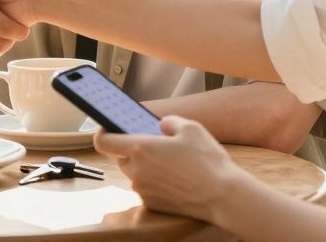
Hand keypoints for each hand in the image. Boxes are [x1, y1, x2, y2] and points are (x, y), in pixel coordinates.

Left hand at [92, 117, 242, 223]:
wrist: (223, 196)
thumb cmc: (207, 161)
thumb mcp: (191, 128)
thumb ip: (169, 122)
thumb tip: (161, 126)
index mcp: (140, 148)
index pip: (103, 142)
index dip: (102, 133)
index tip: (106, 128)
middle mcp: (136, 171)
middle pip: (121, 157)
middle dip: (132, 149)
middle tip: (152, 145)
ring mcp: (142, 190)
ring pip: (134, 173)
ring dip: (144, 166)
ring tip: (169, 162)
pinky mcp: (151, 204)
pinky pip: (145, 188)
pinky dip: (154, 182)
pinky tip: (175, 179)